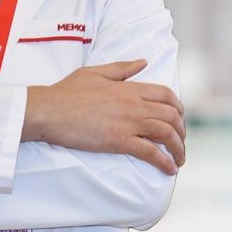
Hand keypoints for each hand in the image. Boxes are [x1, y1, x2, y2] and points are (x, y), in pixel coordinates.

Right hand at [23, 59, 185, 174]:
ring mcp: (129, 123)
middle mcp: (135, 104)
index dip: (178, 108)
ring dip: (178, 148)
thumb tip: (144, 62)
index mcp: (130, 87)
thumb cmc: (67, 91)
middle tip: (180, 143)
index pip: (167, 95)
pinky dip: (164, 162)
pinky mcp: (120, 141)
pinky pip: (150, 152)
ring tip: (179, 160)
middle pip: (172, 116)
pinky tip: (169, 169)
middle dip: (181, 131)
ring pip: (166, 134)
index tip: (179, 119)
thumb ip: (122, 68)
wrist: (50, 110)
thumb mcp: (96, 72)